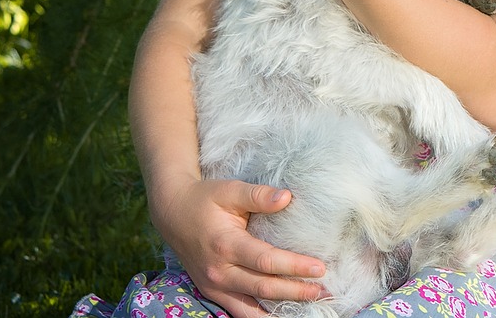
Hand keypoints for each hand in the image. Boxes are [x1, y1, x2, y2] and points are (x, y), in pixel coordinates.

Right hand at [152, 177, 326, 317]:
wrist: (172, 213)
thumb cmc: (205, 199)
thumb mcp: (230, 190)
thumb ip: (258, 195)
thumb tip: (287, 197)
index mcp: (225, 245)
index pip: (266, 261)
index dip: (294, 267)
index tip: (320, 268)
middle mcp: (219, 271)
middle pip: (263, 288)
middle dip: (296, 292)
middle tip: (323, 290)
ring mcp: (214, 286)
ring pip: (250, 310)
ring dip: (280, 312)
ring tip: (309, 309)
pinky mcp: (212, 292)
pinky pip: (239, 312)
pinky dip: (260, 316)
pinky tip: (280, 315)